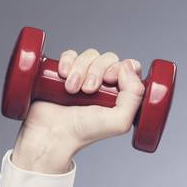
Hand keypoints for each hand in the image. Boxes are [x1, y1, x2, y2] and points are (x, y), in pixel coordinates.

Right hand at [14, 46, 144, 167]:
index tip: (109, 80)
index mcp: (120, 95)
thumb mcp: (119, 122)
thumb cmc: (83, 131)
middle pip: (109, 59)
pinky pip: (70, 54)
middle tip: (88, 90)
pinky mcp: (65, 71)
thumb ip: (134, 97)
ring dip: (80, 70)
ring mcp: (84, 77)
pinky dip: (67, 61)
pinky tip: (63, 76)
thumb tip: (129, 66)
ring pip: (90, 55)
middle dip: (96, 71)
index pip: (130, 67)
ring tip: (71, 90)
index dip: (121, 68)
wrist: (52, 132)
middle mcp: (104, 85)